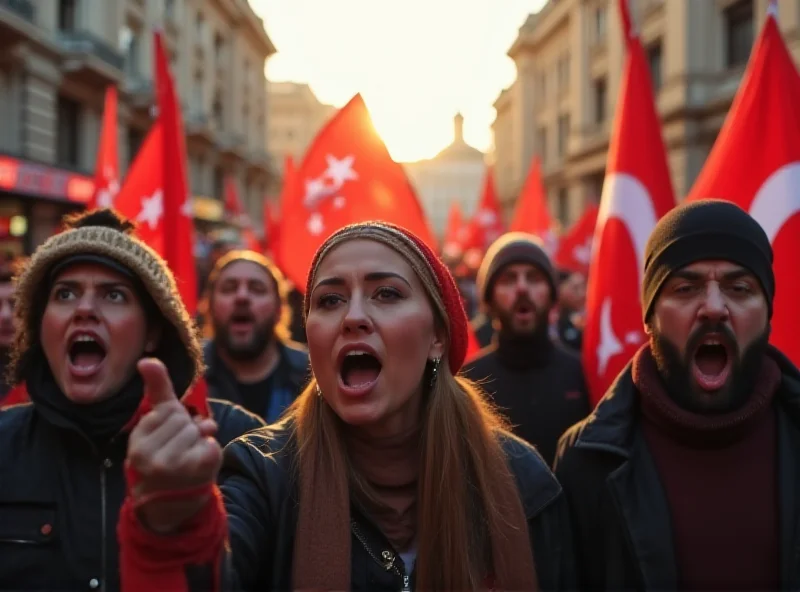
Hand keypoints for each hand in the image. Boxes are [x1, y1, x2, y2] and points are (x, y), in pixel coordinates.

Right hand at [127, 358, 222, 531]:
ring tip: (187, 459)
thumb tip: (147, 359)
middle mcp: (150, 456)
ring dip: (200, 441)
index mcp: (136, 442)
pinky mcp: (197, 471)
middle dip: (188, 430)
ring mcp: (174, 465)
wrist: (169, 507)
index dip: (175, 421)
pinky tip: (199, 467)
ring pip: (199, 430)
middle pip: (185, 419)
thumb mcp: (154, 427)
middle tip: (179, 451)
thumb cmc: (162, 458)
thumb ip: (156, 392)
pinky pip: (212, 443)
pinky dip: (211, 451)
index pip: (168, 409)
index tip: (167, 440)